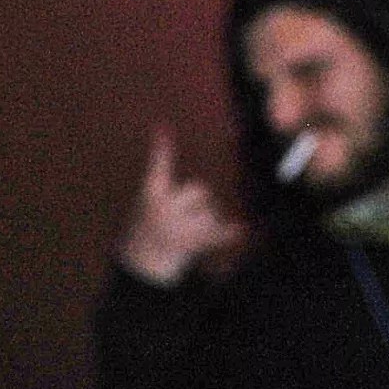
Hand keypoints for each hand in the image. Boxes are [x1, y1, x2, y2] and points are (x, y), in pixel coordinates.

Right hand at [118, 130, 249, 286]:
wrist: (144, 261)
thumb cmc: (150, 225)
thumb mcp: (150, 200)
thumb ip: (163, 174)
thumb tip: (166, 133)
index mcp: (151, 194)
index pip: (159, 166)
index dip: (162, 148)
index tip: (163, 127)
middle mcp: (164, 208)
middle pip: (199, 189)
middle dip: (199, 200)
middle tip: (182, 218)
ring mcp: (180, 227)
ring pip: (211, 212)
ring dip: (207, 221)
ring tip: (187, 234)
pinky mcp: (194, 243)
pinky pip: (219, 235)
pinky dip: (230, 234)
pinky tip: (244, 230)